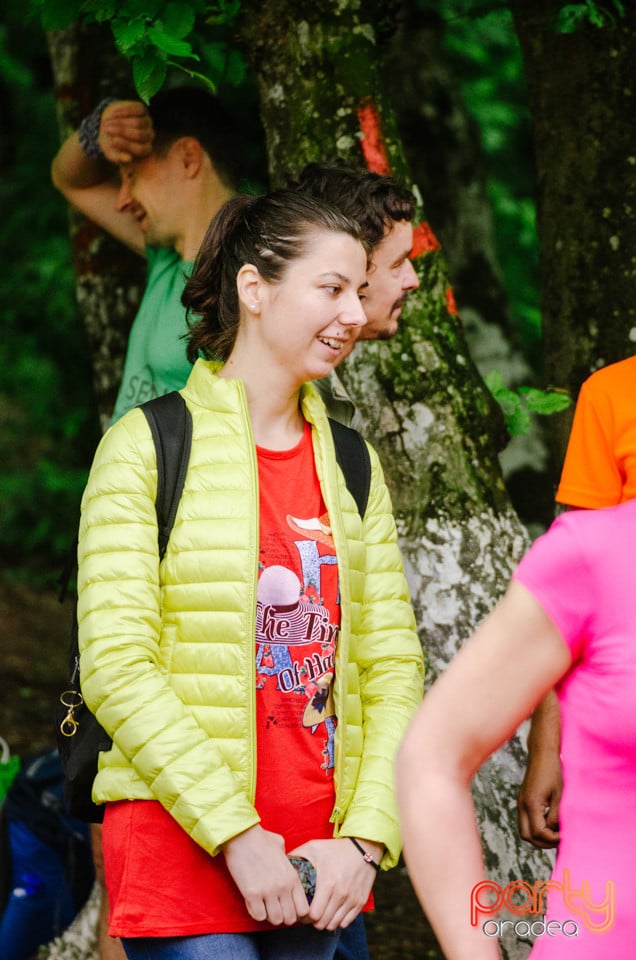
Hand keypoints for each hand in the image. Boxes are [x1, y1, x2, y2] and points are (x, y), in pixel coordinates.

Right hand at [99, 101, 153, 163]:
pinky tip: (113, 114)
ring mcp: (147, 122)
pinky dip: (124, 112)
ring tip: (106, 123)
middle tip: (106, 130)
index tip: (113, 141)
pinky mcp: (143, 110)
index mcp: (145, 150)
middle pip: (139, 134)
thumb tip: (129, 159)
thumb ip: (119, 157)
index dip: (126, 145)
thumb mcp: (111, 152)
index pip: (140, 149)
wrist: (109, 124)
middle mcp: (149, 136)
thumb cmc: (110, 142)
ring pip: (137, 122)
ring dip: (120, 122)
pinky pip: (136, 110)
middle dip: (121, 132)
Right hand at [223, 825, 309, 925]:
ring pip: (275, 920)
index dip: (295, 912)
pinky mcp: (251, 894)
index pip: (303, 909)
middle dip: (283, 917)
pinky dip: (256, 912)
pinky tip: (253, 902)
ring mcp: (268, 891)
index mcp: (292, 877)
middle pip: (290, 919)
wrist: (242, 835)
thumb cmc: (261, 838)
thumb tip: (285, 863)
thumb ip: (286, 860)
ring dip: (269, 915)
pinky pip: (258, 916)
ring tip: (263, 906)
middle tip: (274, 908)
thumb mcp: (281, 847)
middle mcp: (283, 887)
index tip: (287, 907)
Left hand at [289, 837, 381, 930]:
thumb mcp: (314, 847)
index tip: (301, 911)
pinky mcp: (360, 902)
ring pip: (333, 925)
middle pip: (322, 923)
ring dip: (324, 922)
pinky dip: (337, 921)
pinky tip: (332, 912)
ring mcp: (352, 899)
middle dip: (312, 921)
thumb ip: (297, 856)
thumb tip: (281, 863)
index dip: (304, 916)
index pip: (313, 915)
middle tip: (308, 915)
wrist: (363, 848)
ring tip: (320, 913)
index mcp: (328, 883)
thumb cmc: (335, 848)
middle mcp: (341, 894)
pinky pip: (346, 922)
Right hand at [517, 692, 561, 847]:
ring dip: (539, 836)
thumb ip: (555, 816)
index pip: (539, 833)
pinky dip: (536, 827)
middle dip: (543, 843)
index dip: (553, 840)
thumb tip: (554, 832)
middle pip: (527, 836)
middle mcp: (522, 804)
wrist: (542, 753)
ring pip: (525, 830)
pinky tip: (549, 823)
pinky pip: (526, 821)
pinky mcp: (523, 799)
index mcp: (531, 804)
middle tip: (559, 839)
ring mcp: (520, 802)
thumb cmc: (553, 771)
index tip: (566, 837)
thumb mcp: (559, 795)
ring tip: (555, 833)